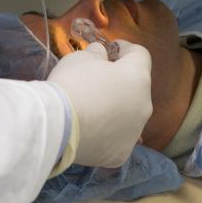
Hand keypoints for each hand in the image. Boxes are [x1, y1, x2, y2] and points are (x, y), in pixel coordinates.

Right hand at [47, 40, 151, 167]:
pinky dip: (106, 131)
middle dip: (119, 81)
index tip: (109, 50)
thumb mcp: (82, 57)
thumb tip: (102, 58)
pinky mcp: (121, 154)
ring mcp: (134, 133)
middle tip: (95, 79)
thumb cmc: (73, 83)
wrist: (57, 125)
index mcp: (138, 77)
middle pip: (135, 87)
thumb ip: (98, 54)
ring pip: (128, 114)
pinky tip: (87, 128)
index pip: (141, 55)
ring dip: (115, 107)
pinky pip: (117, 136)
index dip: (124, 48)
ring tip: (89, 107)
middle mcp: (144, 106)